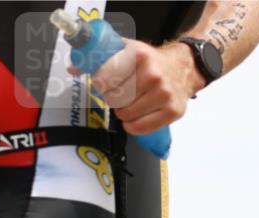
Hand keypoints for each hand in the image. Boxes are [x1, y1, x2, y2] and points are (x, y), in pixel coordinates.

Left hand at [70, 39, 204, 135]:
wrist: (183, 68)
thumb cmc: (152, 61)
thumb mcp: (127, 49)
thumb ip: (100, 57)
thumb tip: (74, 69)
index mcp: (138, 55)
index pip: (104, 78)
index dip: (100, 84)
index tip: (104, 84)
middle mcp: (153, 75)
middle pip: (114, 99)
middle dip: (113, 98)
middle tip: (120, 94)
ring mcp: (164, 94)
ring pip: (125, 114)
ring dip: (123, 112)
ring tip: (131, 104)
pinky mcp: (172, 111)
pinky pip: (140, 127)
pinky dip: (132, 125)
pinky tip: (135, 117)